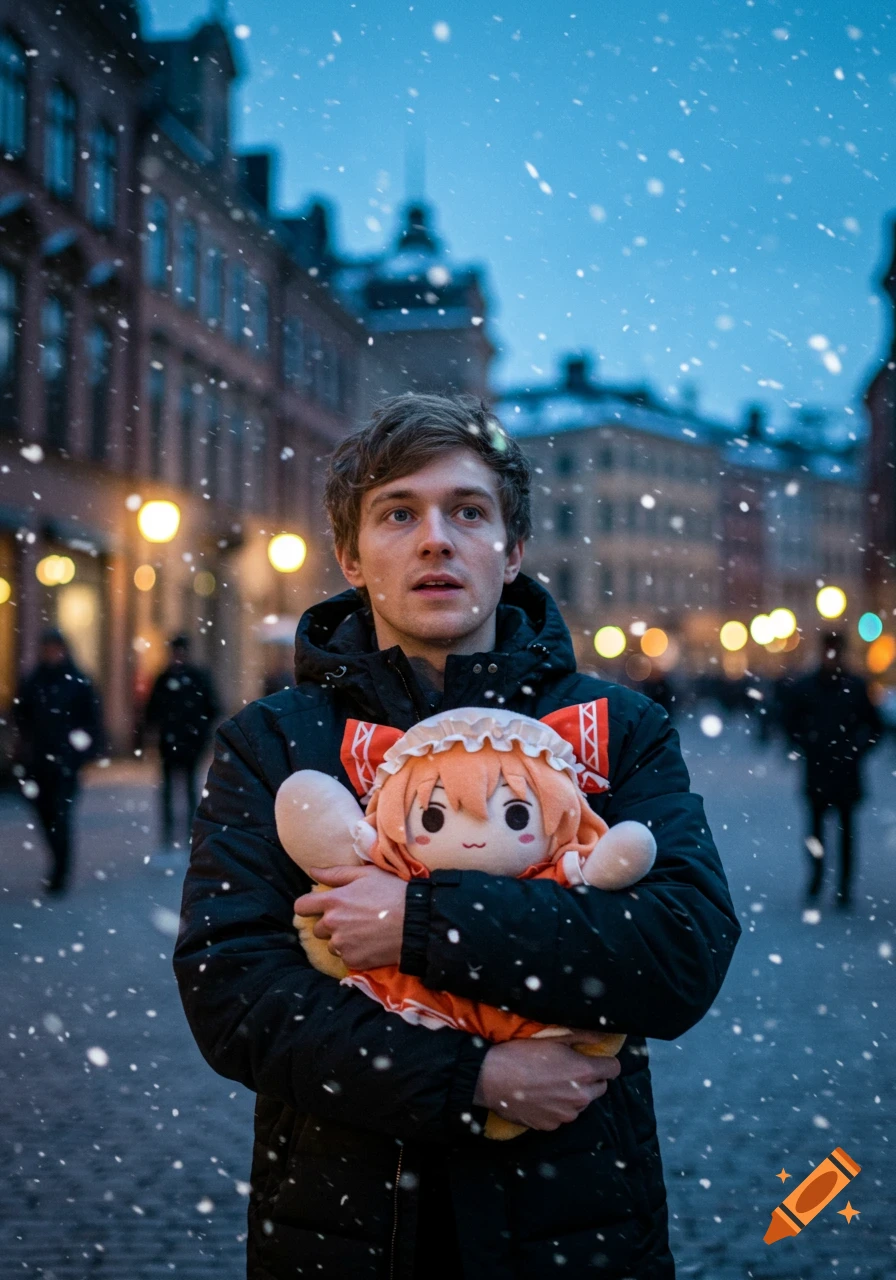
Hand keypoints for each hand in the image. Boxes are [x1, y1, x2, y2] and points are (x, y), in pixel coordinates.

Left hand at [293, 865, 405, 969]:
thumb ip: (336, 874)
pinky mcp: (353, 960)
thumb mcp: (366, 875)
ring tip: (364, 933)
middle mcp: (332, 924)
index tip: (318, 907)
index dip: (307, 907)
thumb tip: (312, 871)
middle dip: (330, 924)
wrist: (415, 922)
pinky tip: (370, 944)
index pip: (301, 906)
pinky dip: (355, 952)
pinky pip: (346, 957)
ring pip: (332, 944)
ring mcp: (342, 944)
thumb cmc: (392, 892)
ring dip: (342, 940)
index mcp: (333, 901)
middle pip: (318, 928)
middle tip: (353, 919)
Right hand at [473, 1040, 619, 1130]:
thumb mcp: (554, 1037)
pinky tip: (540, 1096)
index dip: (605, 1062)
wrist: (492, 1078)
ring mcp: (566, 1115)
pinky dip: (557, 1107)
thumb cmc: (522, 1053)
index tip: (594, 1058)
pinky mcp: (551, 1126)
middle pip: (601, 1088)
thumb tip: (605, 1036)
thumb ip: (584, 1036)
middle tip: (569, 1068)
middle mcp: (581, 1097)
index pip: (614, 1069)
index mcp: (584, 1072)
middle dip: (590, 1078)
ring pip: (581, 1103)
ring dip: (574, 1094)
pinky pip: (562, 1115)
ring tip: (550, 1082)